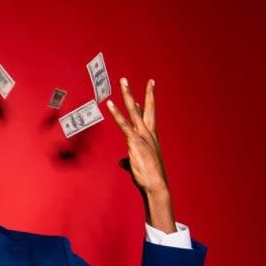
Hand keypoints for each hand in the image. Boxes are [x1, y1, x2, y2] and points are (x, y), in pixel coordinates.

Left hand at [106, 78, 175, 232]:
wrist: (155, 185)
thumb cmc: (148, 178)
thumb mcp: (137, 166)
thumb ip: (128, 161)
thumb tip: (123, 162)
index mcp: (151, 138)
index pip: (149, 117)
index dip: (146, 104)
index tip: (147, 92)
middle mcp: (149, 134)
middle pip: (148, 109)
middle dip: (147, 94)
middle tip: (150, 80)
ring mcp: (143, 136)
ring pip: (134, 110)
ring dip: (128, 95)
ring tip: (123, 81)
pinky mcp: (134, 141)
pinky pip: (123, 124)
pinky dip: (116, 113)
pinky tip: (110, 104)